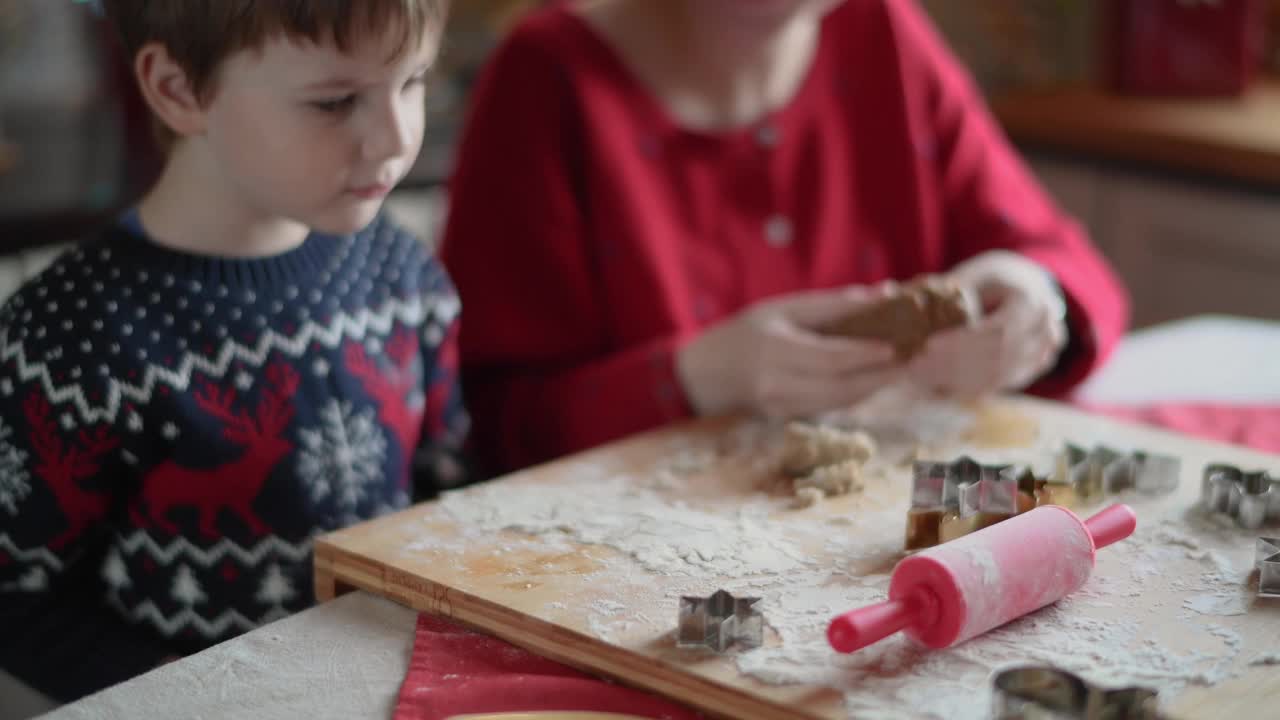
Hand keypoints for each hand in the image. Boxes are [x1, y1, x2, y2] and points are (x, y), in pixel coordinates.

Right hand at [675, 286, 903, 417]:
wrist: (706, 374)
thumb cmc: (745, 332)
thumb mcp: (782, 308)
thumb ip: (831, 306)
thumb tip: (881, 296)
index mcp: (775, 350)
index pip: (831, 357)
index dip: (867, 353)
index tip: (899, 344)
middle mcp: (778, 384)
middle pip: (842, 386)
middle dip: (882, 375)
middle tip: (915, 359)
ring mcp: (782, 407)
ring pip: (841, 401)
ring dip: (875, 386)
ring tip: (904, 368)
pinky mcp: (788, 419)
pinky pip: (832, 407)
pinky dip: (857, 393)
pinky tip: (876, 379)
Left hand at [908, 251, 1066, 396]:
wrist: (1027, 290)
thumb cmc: (993, 279)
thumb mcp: (974, 276)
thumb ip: (947, 290)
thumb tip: (897, 295)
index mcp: (1032, 301)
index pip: (998, 330)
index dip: (962, 341)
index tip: (928, 345)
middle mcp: (1046, 330)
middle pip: (997, 357)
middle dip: (955, 364)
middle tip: (917, 367)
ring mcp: (1044, 353)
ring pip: (998, 376)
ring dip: (959, 381)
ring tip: (921, 378)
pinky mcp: (1033, 369)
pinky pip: (999, 384)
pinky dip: (969, 387)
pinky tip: (939, 387)